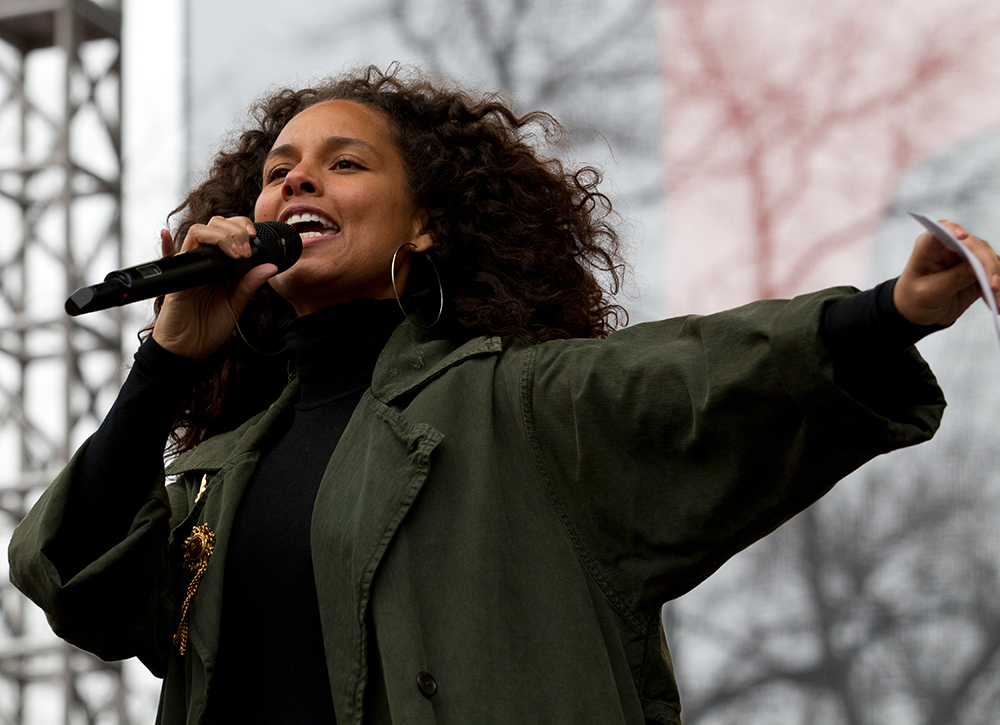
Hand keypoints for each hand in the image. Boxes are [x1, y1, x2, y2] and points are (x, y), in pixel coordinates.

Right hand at [151, 216, 277, 358]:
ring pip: (197, 234)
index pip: (230, 232)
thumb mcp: (236, 304)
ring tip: (233, 253)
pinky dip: (166, 245)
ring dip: (217, 235)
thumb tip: (271, 266)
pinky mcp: (176, 280)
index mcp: (221, 265)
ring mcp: (190, 268)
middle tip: (245, 250)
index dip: (241, 227)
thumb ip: (250, 284)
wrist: (189, 348)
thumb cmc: (209, 327)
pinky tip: (167, 236)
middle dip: (233, 229)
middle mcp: (205, 262)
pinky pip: (167, 258)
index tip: (254, 238)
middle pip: (214, 226)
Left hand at [893, 220, 999, 326]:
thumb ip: (953, 278)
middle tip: (993, 285)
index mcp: (929, 248)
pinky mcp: (978, 271)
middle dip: (987, 263)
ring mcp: (966, 258)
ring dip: (995, 278)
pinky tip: (996, 302)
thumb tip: (978, 267)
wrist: (919, 314)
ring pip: (989, 259)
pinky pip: (993, 275)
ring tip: (996, 299)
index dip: (952, 230)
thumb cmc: (915, 299)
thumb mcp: (929, 292)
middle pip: (975, 246)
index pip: (941, 231)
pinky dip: (996, 289)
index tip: (962, 236)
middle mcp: (950, 248)